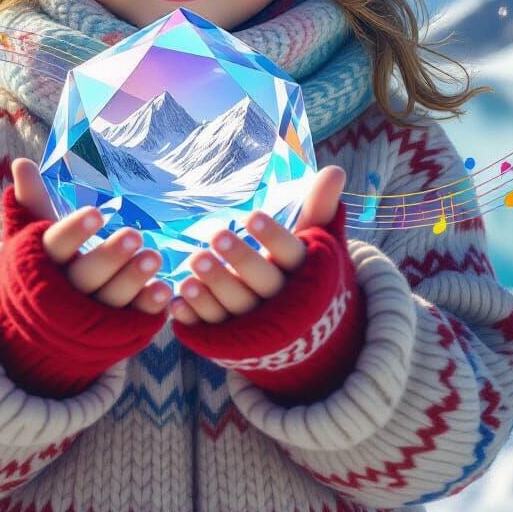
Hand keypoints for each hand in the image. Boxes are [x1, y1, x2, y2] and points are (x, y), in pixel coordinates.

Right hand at [8, 158, 171, 316]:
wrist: (41, 329)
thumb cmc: (42, 268)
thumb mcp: (33, 237)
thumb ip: (32, 201)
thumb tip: (21, 162)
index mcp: (43, 264)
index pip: (56, 246)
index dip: (74, 232)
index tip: (96, 213)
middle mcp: (66, 292)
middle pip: (86, 276)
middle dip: (110, 257)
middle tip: (135, 234)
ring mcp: (90, 315)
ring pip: (111, 299)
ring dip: (133, 279)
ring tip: (155, 256)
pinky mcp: (115, 330)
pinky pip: (133, 319)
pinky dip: (148, 305)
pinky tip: (165, 289)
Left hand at [169, 165, 346, 325]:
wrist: (306, 339)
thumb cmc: (306, 277)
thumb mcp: (316, 246)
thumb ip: (319, 210)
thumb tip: (335, 170)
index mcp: (305, 276)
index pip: (291, 255)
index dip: (273, 238)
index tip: (253, 216)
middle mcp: (281, 303)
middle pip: (262, 283)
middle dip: (240, 260)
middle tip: (216, 236)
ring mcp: (256, 326)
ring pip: (234, 308)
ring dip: (213, 287)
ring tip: (193, 262)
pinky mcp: (231, 341)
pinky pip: (211, 330)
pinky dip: (194, 317)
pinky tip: (177, 300)